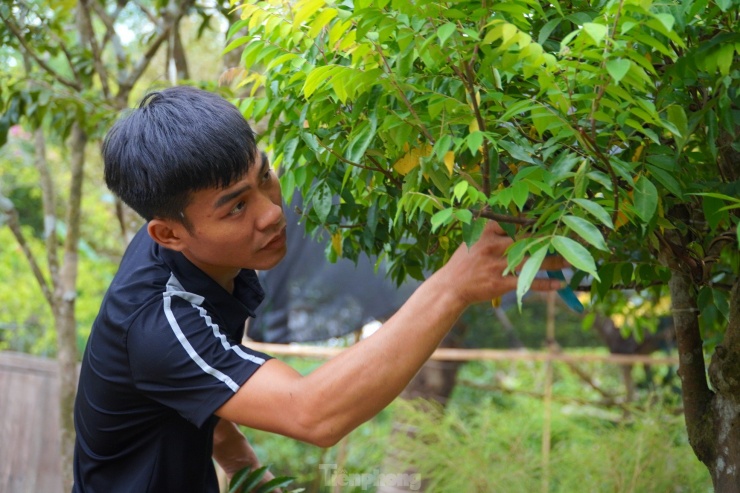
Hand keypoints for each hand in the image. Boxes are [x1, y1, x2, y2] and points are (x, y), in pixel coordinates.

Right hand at [438, 221, 565, 305]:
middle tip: (569, 237)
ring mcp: (496, 265)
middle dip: (549, 239)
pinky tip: (559, 284)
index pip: (514, 222)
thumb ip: (493, 230)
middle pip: (527, 240)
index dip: (534, 221)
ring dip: (554, 261)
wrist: (451, 287)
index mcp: (486, 232)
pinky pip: (527, 282)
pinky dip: (545, 284)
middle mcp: (492, 246)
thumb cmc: (465, 262)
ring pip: (531, 260)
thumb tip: (519, 220)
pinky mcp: (500, 283)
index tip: (551, 219)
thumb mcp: (473, 239)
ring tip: (571, 261)